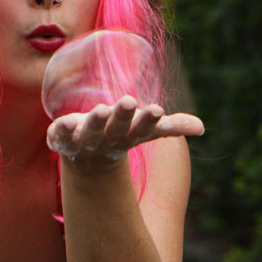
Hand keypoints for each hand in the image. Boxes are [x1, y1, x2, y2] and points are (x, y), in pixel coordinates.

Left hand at [46, 95, 204, 168]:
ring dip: (95, 122)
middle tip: (128, 100)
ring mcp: (84, 142)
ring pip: (90, 132)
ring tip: (101, 109)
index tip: (156, 109)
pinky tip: (63, 122)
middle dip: (121, 117)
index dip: (147, 120)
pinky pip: (60, 136)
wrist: (86, 160)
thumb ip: (171, 126)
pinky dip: (61, 130)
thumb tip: (201, 127)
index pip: (141, 130)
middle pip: (116, 129)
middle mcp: (107, 141)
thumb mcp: (145, 130)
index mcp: (128, 137)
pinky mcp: (62, 139)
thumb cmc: (120, 136)